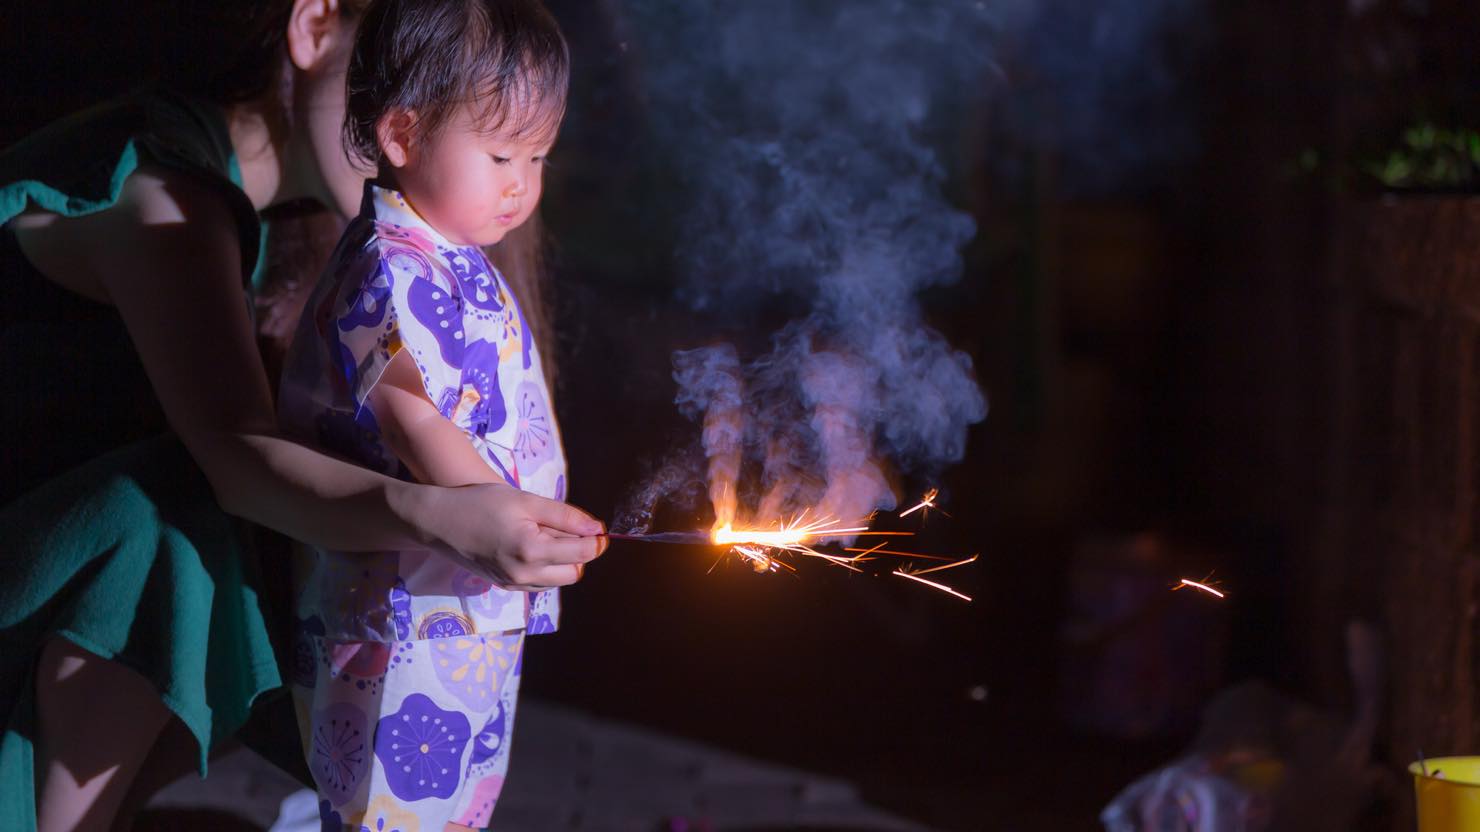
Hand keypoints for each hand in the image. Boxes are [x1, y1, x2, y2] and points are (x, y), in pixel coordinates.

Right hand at [430, 482, 607, 589]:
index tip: (598, 527)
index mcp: (531, 550)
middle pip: (575, 572)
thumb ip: (564, 516)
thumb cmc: (481, 503)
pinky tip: (533, 545)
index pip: (582, 553)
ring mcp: (513, 584)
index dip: (596, 539)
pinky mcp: (505, 586)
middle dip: (579, 552)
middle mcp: (524, 574)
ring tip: (547, 534)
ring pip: (558, 580)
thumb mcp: (526, 501)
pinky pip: (539, 582)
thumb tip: (597, 529)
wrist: (439, 521)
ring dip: (563, 561)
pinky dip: (546, 567)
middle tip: (568, 528)